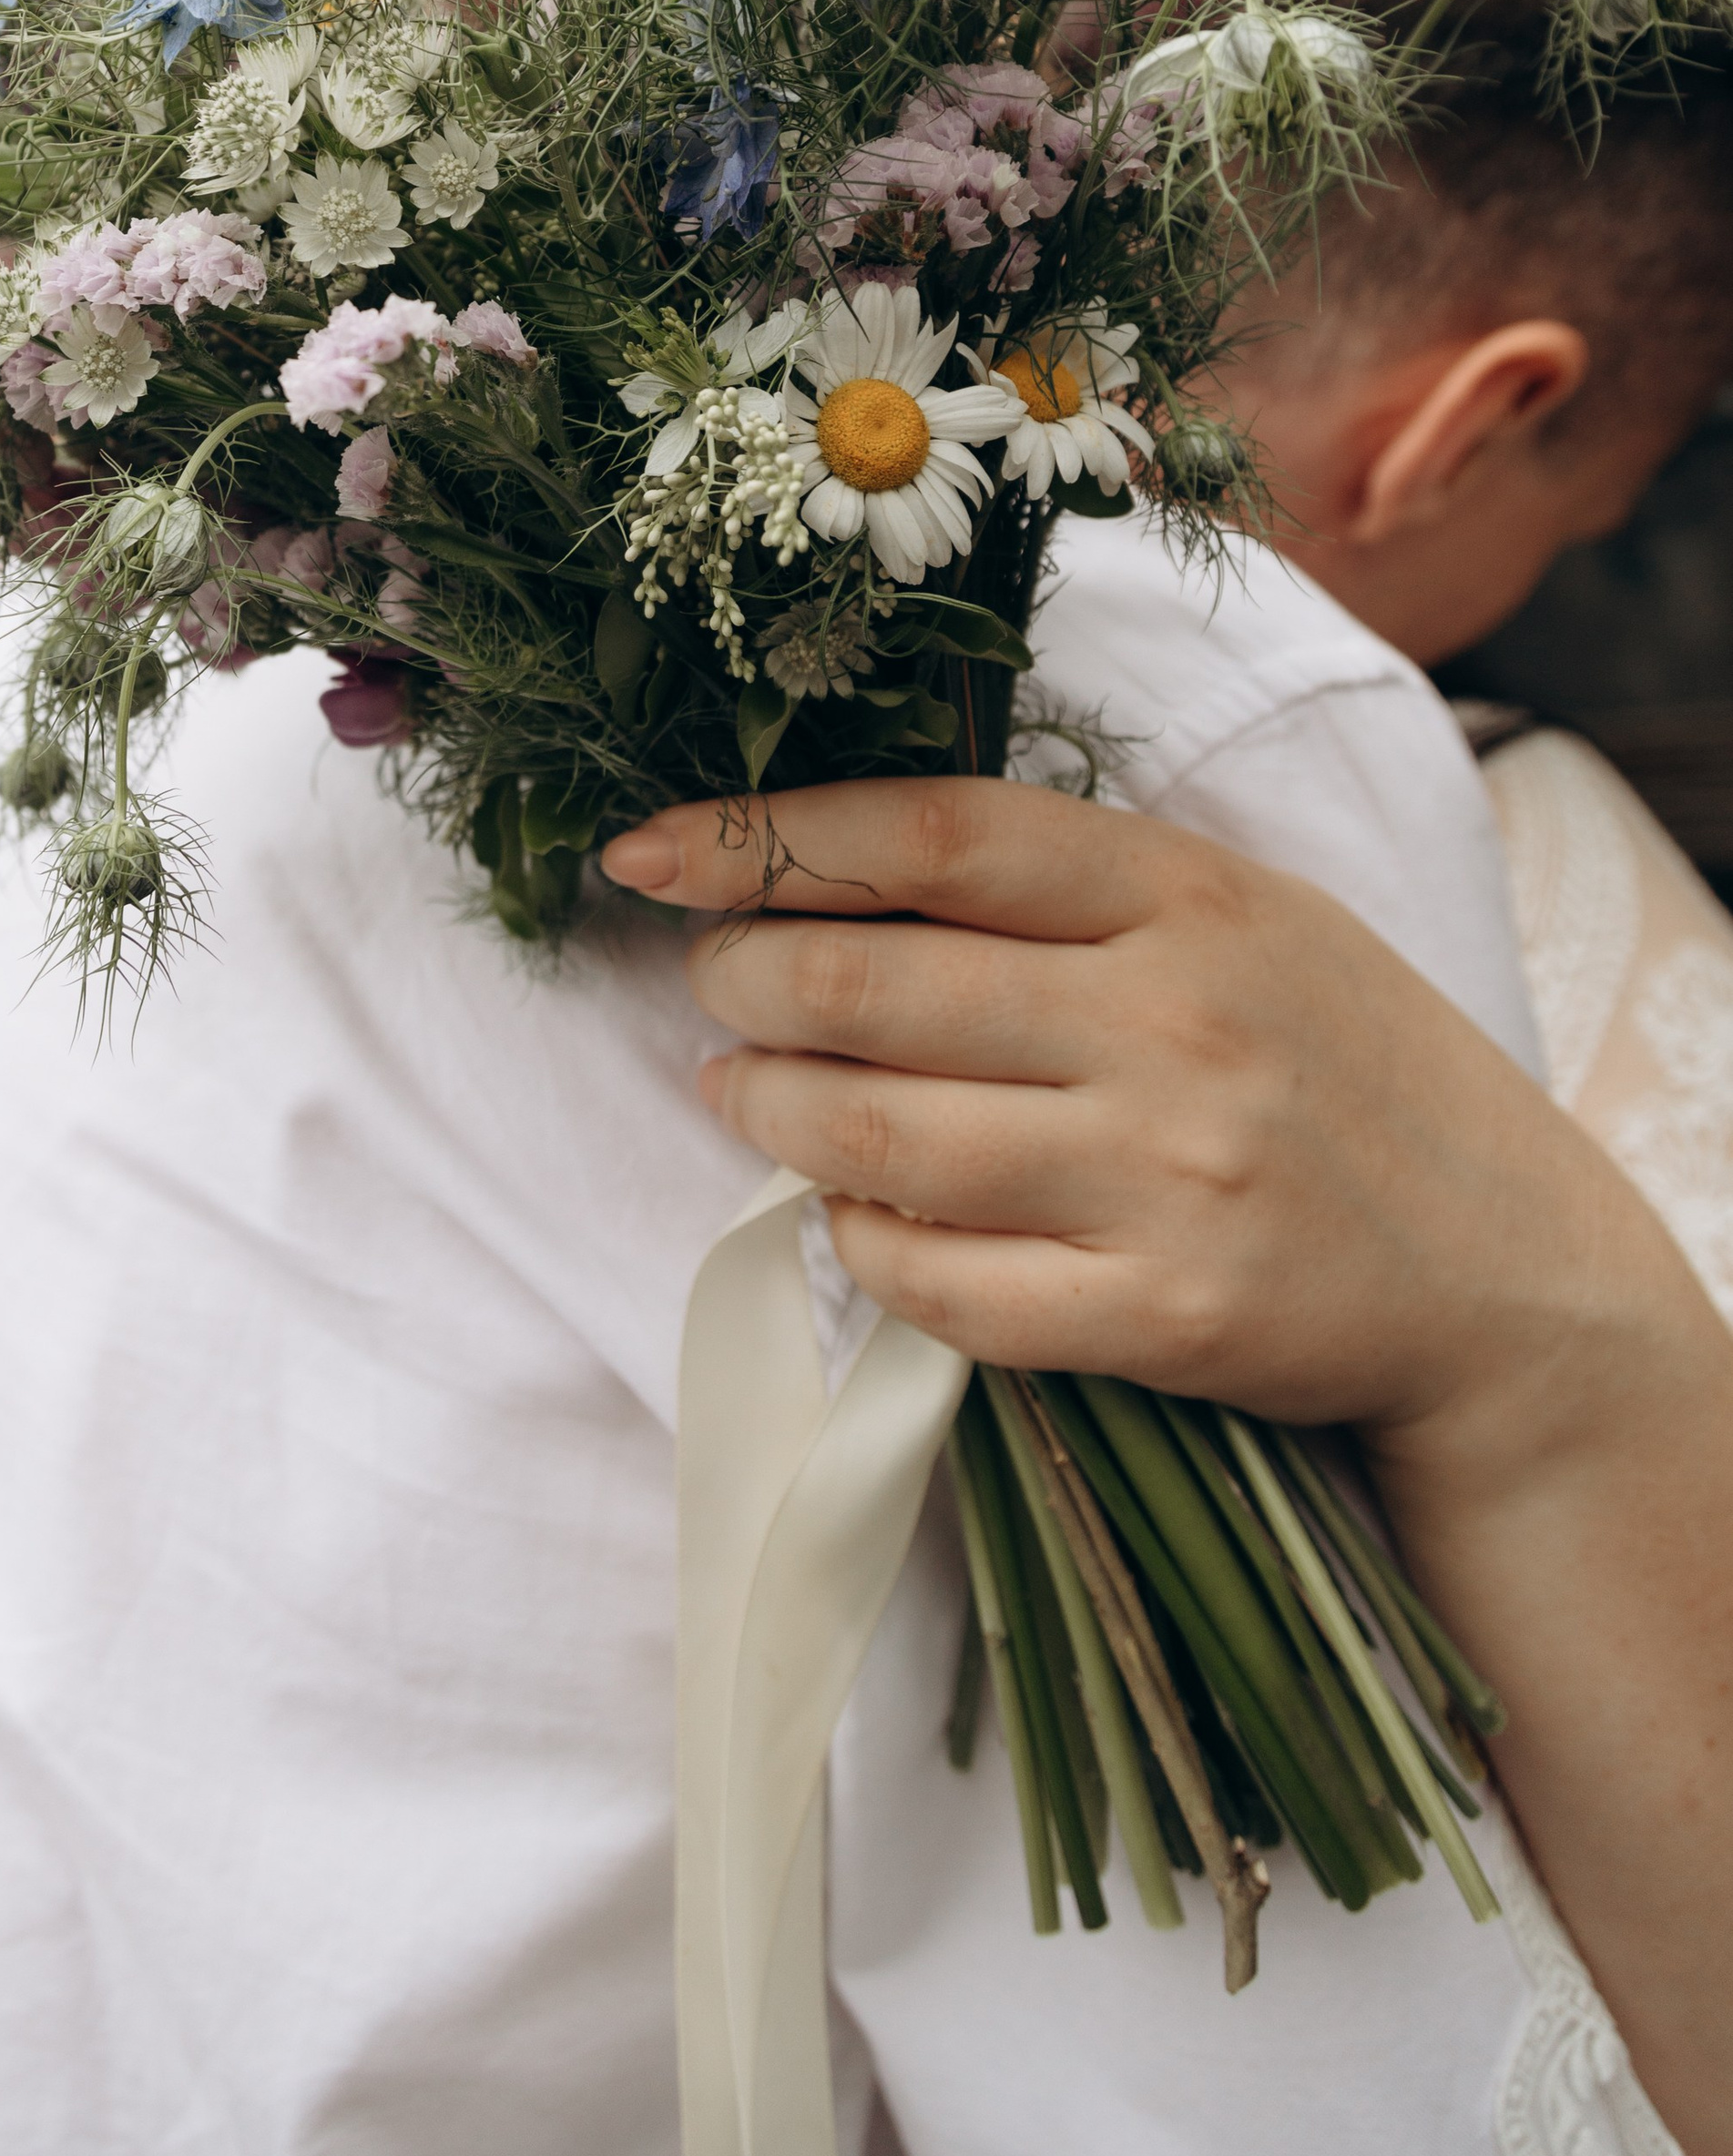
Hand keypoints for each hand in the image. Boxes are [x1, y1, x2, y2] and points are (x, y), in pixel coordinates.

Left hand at [603, 778, 1732, 2155]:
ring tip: (742, 1092)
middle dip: (741, 981)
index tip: (651, 850)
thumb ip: (1067, 889)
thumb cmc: (1338, 1064)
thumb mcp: (1240, 919)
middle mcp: (1175, 1024)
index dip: (765, 837)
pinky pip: (944, 1282)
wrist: (1505, 1270)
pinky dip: (863, 1240)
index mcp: (1188, 894)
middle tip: (707, 985)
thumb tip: (833, 877)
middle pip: (873, 987)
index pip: (931, 836)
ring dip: (769, 1112)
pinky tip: (848, 1209)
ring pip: (878, 1137)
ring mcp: (1168, 1179)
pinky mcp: (1164, 1318)